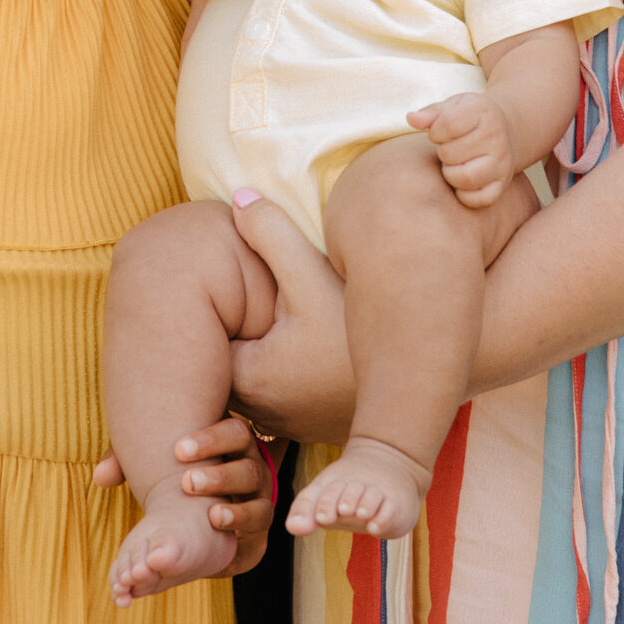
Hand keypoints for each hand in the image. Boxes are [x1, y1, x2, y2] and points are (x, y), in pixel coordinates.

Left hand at [92, 415, 275, 575]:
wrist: (204, 513)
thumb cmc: (180, 476)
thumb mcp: (157, 464)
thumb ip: (130, 462)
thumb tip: (100, 476)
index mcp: (233, 446)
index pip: (234, 432)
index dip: (210, 440)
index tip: (177, 450)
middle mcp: (253, 471)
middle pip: (249, 467)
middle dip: (220, 475)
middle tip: (188, 482)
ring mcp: (260, 503)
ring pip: (261, 505)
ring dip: (237, 510)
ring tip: (212, 515)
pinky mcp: (256, 536)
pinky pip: (259, 539)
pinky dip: (244, 542)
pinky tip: (222, 544)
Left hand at [228, 196, 354, 445]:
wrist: (419, 383)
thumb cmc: (357, 334)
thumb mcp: (310, 273)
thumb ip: (269, 233)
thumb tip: (237, 197)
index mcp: (247, 379)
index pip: (205, 340)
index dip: (213, 308)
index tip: (223, 283)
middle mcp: (260, 413)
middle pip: (228, 359)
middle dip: (236, 327)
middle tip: (250, 294)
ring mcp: (288, 425)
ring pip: (255, 378)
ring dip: (261, 350)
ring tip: (276, 315)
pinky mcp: (312, 426)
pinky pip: (282, 394)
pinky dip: (285, 370)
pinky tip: (306, 344)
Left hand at [410, 90, 513, 207]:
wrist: (505, 130)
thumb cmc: (471, 118)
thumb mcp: (453, 106)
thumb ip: (431, 113)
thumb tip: (411, 119)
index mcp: (483, 113)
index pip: (449, 124)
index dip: (435, 131)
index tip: (439, 132)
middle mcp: (496, 138)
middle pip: (451, 153)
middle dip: (442, 152)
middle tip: (449, 148)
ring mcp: (501, 163)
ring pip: (465, 178)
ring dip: (451, 174)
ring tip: (454, 164)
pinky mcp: (502, 184)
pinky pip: (479, 199)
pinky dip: (465, 195)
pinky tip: (462, 181)